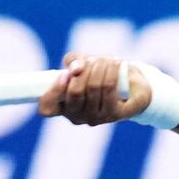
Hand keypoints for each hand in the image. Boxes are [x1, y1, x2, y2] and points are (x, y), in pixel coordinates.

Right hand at [36, 53, 150, 125]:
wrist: (132, 84)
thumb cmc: (101, 73)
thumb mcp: (83, 63)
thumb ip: (73, 62)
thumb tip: (75, 68)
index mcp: (62, 106)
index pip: (46, 108)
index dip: (53, 91)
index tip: (65, 74)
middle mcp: (77, 117)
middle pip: (75, 92)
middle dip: (85, 69)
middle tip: (94, 61)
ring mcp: (95, 119)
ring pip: (94, 87)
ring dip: (101, 67)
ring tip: (108, 60)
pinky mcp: (114, 115)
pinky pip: (109, 88)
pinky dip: (112, 71)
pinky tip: (116, 64)